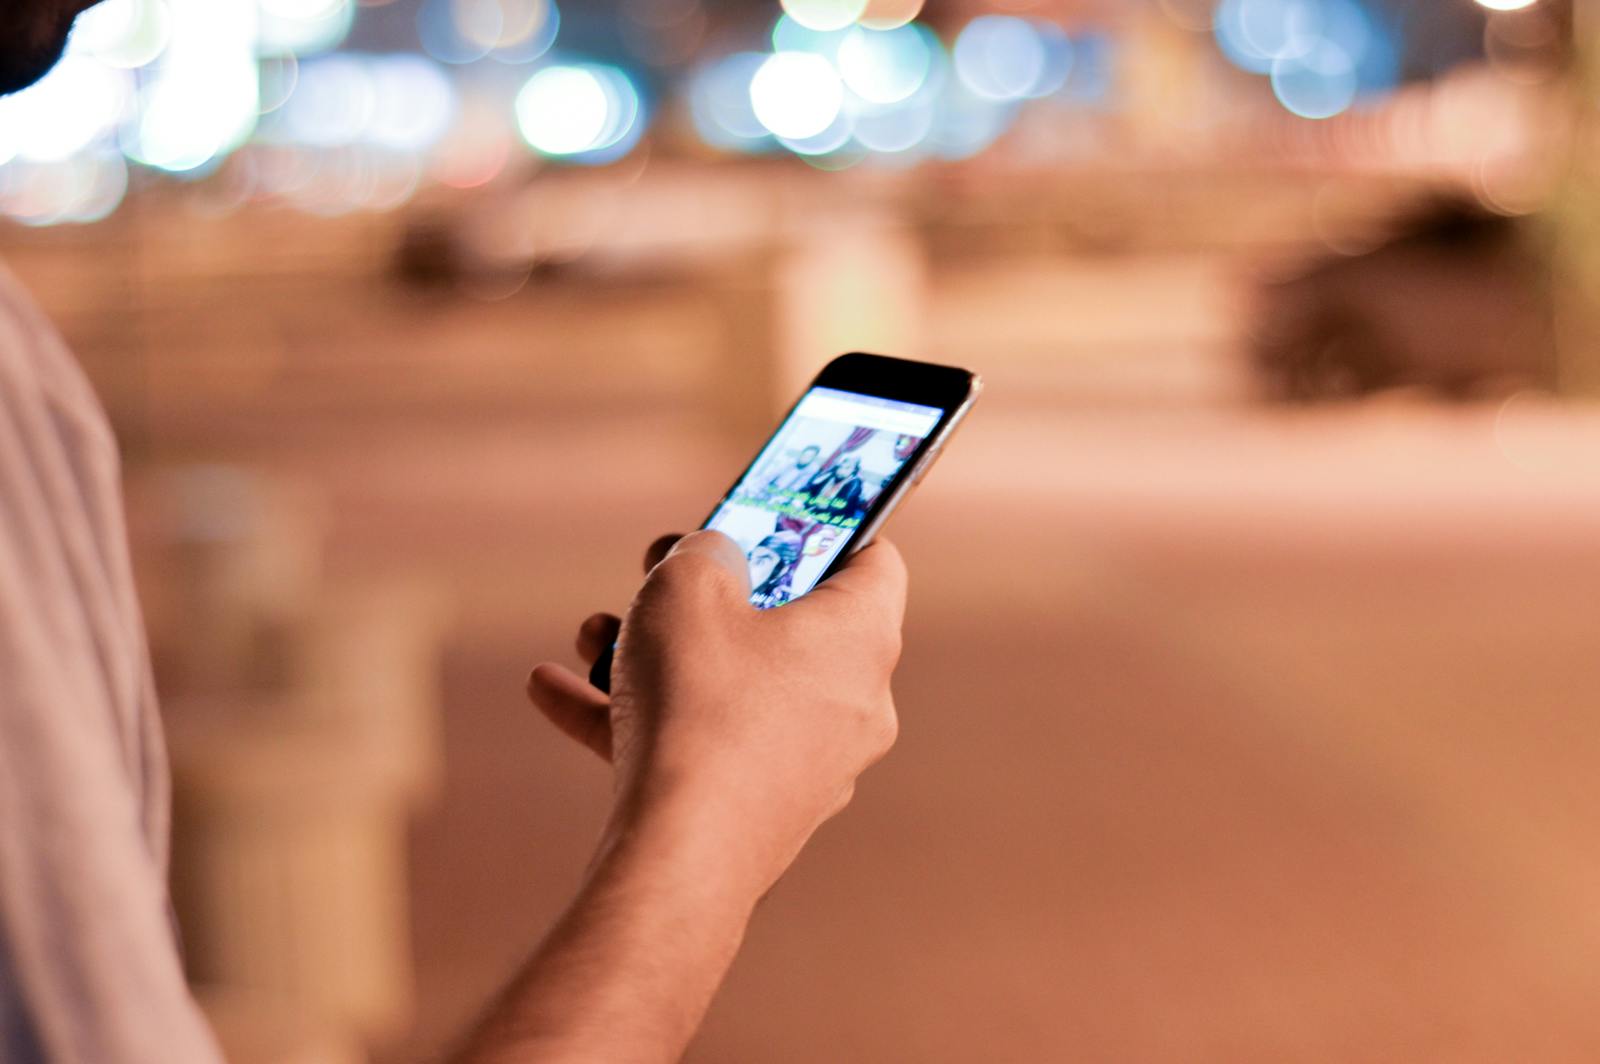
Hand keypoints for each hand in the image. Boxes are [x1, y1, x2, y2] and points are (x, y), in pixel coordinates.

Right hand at [527, 530, 905, 892]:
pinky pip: (703, 744)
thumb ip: (703, 551)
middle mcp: (853, 703)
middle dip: (711, 593)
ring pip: (734, 685)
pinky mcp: (763, 810)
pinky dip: (641, 717)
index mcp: (861, 637)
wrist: (678, 856)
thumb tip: (711, 557)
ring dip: (660, 654)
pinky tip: (556, 692)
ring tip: (592, 636)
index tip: (767, 516)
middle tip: (657, 571)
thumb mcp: (686, 588)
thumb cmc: (699, 707)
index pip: (874, 558)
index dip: (824, 525)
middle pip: (789, 623)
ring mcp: (811, 764)